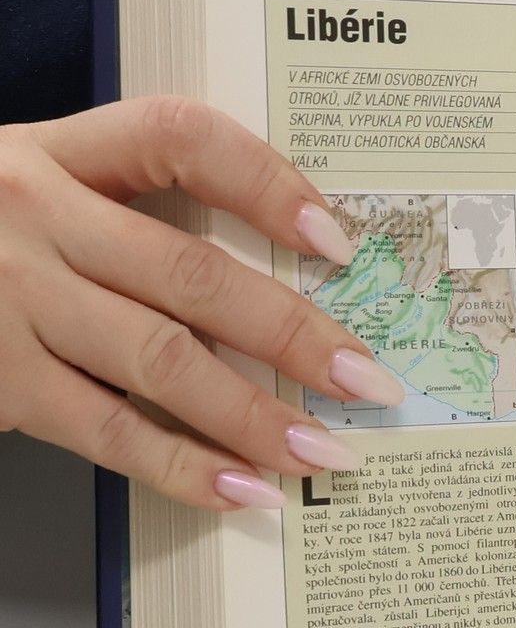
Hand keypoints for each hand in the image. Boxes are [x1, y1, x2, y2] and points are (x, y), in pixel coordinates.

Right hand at [0, 98, 404, 509]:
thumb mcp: (28, 190)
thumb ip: (122, 212)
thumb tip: (271, 275)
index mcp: (52, 152)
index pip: (181, 138)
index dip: (269, 182)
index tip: (338, 238)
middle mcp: (29, 213)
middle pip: (191, 271)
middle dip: (294, 333)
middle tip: (367, 379)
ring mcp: (6, 297)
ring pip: (162, 358)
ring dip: (255, 413)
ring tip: (323, 452)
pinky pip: (107, 429)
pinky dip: (184, 465)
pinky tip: (245, 489)